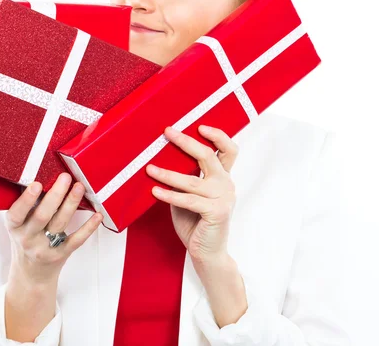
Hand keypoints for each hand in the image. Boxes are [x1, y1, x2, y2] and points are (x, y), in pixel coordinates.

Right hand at [4, 172, 102, 285]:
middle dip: (55, 195)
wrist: (31, 274)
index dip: (26, 199)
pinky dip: (88, 227)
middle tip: (65, 177)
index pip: (17, 213)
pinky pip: (76, 240)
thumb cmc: (27, 240)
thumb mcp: (19, 224)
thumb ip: (28, 205)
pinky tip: (97, 215)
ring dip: (71, 203)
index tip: (37, 184)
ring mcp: (45, 248)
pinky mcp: (61, 254)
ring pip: (59, 223)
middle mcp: (28, 238)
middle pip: (42, 216)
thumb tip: (44, 172)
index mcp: (15, 227)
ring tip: (79, 187)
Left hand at [146, 125, 238, 262]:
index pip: (229, 150)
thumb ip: (185, 177)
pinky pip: (189, 200)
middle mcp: (226, 184)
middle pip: (208, 156)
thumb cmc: (195, 221)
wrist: (206, 252)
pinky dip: (170, 195)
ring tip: (150, 168)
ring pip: (192, 180)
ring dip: (168, 173)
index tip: (198, 125)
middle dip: (186, 142)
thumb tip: (161, 157)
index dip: (217, 135)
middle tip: (167, 133)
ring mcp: (223, 198)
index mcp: (222, 177)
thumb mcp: (189, 194)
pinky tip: (156, 191)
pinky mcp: (216, 213)